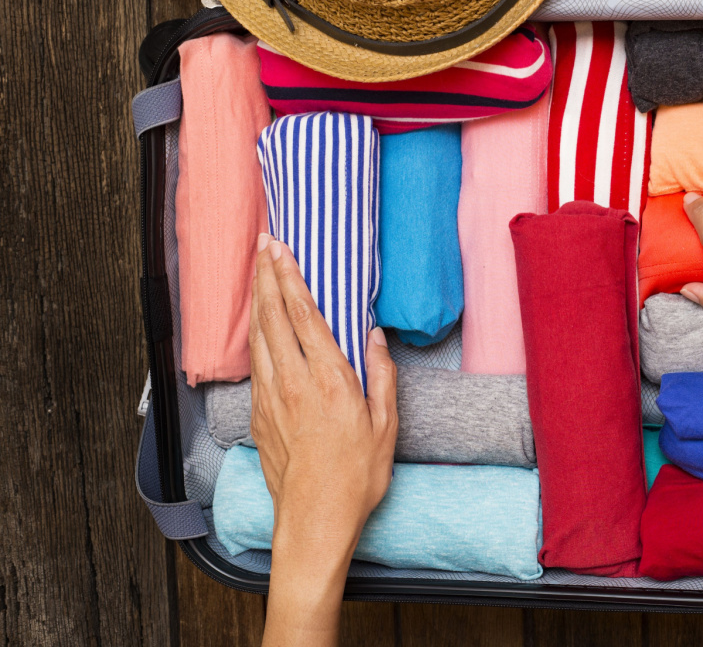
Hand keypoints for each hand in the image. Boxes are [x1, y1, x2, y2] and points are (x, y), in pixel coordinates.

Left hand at [249, 234, 397, 646]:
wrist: (314, 520)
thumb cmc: (357, 476)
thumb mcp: (386, 425)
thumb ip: (382, 375)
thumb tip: (375, 336)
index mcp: (329, 380)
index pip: (304, 316)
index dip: (291, 278)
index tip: (282, 249)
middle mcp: (293, 382)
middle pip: (273, 317)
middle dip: (267, 276)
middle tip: (264, 244)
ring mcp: (270, 398)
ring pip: (258, 336)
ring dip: (258, 300)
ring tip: (258, 271)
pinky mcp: (258, 415)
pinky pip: (254, 363)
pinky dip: (255, 333)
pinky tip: (258, 324)